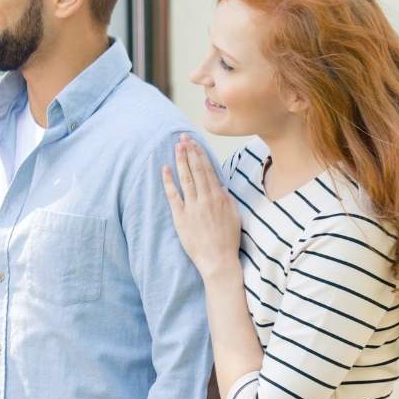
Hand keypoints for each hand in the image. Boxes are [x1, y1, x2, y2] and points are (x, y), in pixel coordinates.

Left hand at [162, 135, 241, 278]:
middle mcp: (206, 199)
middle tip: (182, 138)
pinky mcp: (181, 218)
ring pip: (186, 179)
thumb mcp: (233, 216)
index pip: (208, 170)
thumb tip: (219, 187)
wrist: (218, 260)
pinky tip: (164, 169)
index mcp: (219, 197)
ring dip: (180, 161)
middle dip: (189, 152)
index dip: (200, 155)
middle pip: (196, 170)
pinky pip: (173, 196)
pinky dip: (168, 181)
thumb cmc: (227, 240)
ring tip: (176, 147)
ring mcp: (192, 207)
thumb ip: (226, 199)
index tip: (194, 143)